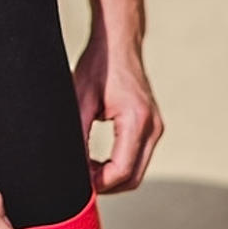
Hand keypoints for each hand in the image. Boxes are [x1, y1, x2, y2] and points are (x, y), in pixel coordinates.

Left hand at [73, 34, 163, 193]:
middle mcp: (153, 126)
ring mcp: (156, 127)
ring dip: (112, 177)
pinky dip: (120, 166)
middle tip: (80, 182)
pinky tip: (97, 161)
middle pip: (132, 178)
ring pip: (137, 171)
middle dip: (106, 185)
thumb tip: (71, 168)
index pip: (121, 171)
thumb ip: (77, 136)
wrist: (118, 42)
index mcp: (136, 120)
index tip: (77, 183)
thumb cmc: (99, 65)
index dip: (98, 184)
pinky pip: (138, 158)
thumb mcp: (80, 100)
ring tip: (85, 169)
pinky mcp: (153, 126)